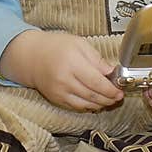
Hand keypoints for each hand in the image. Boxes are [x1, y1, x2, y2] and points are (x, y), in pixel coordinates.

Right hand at [0, 30, 123, 111]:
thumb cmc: (56, 46)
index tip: (120, 90)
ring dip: (101, 104)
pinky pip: (77, 107)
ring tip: (110, 100)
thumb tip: (112, 72)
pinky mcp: (56, 99)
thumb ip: (96, 58)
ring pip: (86, 104)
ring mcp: (60, 92)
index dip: (111, 89)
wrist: (31, 57)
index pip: (96, 81)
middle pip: (93, 95)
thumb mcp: (79, 44)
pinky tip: (96, 102)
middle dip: (109, 98)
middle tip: (118, 96)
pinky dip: (89, 106)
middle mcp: (65, 79)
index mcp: (72, 63)